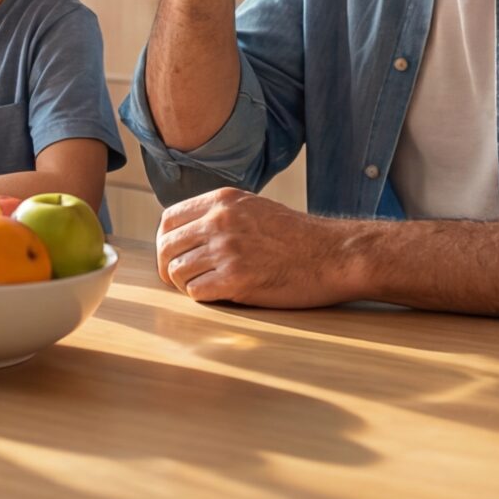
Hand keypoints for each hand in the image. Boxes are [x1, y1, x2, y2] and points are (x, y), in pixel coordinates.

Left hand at [154, 187, 357, 308]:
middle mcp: (220, 221)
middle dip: (168, 266)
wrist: (333, 255)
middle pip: (167, 246)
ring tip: (203, 286)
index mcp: (223, 200)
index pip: (169, 219)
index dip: (166, 240)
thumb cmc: (297, 236)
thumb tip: (187, 232)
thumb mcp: (254, 207)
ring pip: (177, 272)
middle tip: (179, 278)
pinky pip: (196, 292)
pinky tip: (218, 295)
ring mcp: (227, 250)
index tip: (173, 253)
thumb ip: (221, 214)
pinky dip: (202, 297)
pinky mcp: (236, 279)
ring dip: (186, 284)